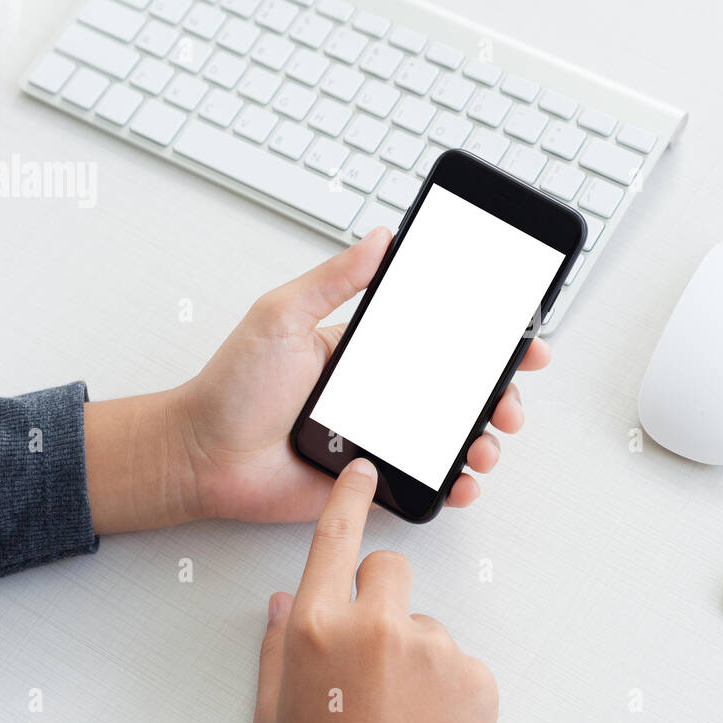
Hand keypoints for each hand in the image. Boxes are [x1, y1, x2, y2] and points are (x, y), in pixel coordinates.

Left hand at [84, 227, 550, 531]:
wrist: (203, 455)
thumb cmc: (233, 386)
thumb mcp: (283, 316)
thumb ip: (335, 279)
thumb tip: (382, 237)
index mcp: (366, 352)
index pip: (438, 339)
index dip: (484, 339)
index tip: (519, 337)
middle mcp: (380, 395)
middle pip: (457, 392)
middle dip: (498, 395)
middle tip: (511, 399)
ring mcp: (379, 439)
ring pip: (449, 439)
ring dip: (482, 440)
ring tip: (487, 444)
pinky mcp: (371, 481)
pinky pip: (423, 484)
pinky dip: (453, 485)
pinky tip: (464, 480)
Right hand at [254, 458, 497, 722]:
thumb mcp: (276, 710)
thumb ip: (276, 647)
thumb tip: (283, 601)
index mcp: (317, 629)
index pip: (334, 539)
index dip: (349, 498)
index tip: (363, 472)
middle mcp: (375, 627)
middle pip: (390, 568)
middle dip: (382, 595)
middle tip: (373, 649)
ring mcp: (431, 648)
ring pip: (425, 624)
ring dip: (415, 654)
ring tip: (399, 706)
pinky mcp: (474, 674)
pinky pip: (460, 661)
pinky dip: (448, 685)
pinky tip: (428, 719)